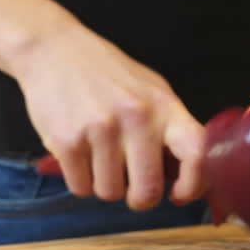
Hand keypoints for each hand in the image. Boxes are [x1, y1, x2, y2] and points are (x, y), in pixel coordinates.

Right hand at [10, 22, 205, 210]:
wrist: (54, 50)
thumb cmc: (107, 75)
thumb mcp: (150, 91)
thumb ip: (168, 129)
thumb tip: (182, 175)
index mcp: (164, 106)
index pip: (195, 153)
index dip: (193, 184)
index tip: (179, 194)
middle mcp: (136, 117)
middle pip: (147, 191)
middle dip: (139, 198)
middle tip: (131, 188)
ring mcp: (100, 129)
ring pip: (110, 193)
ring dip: (104, 184)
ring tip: (98, 156)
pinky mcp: (68, 141)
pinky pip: (80, 188)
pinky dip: (79, 180)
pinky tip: (79, 153)